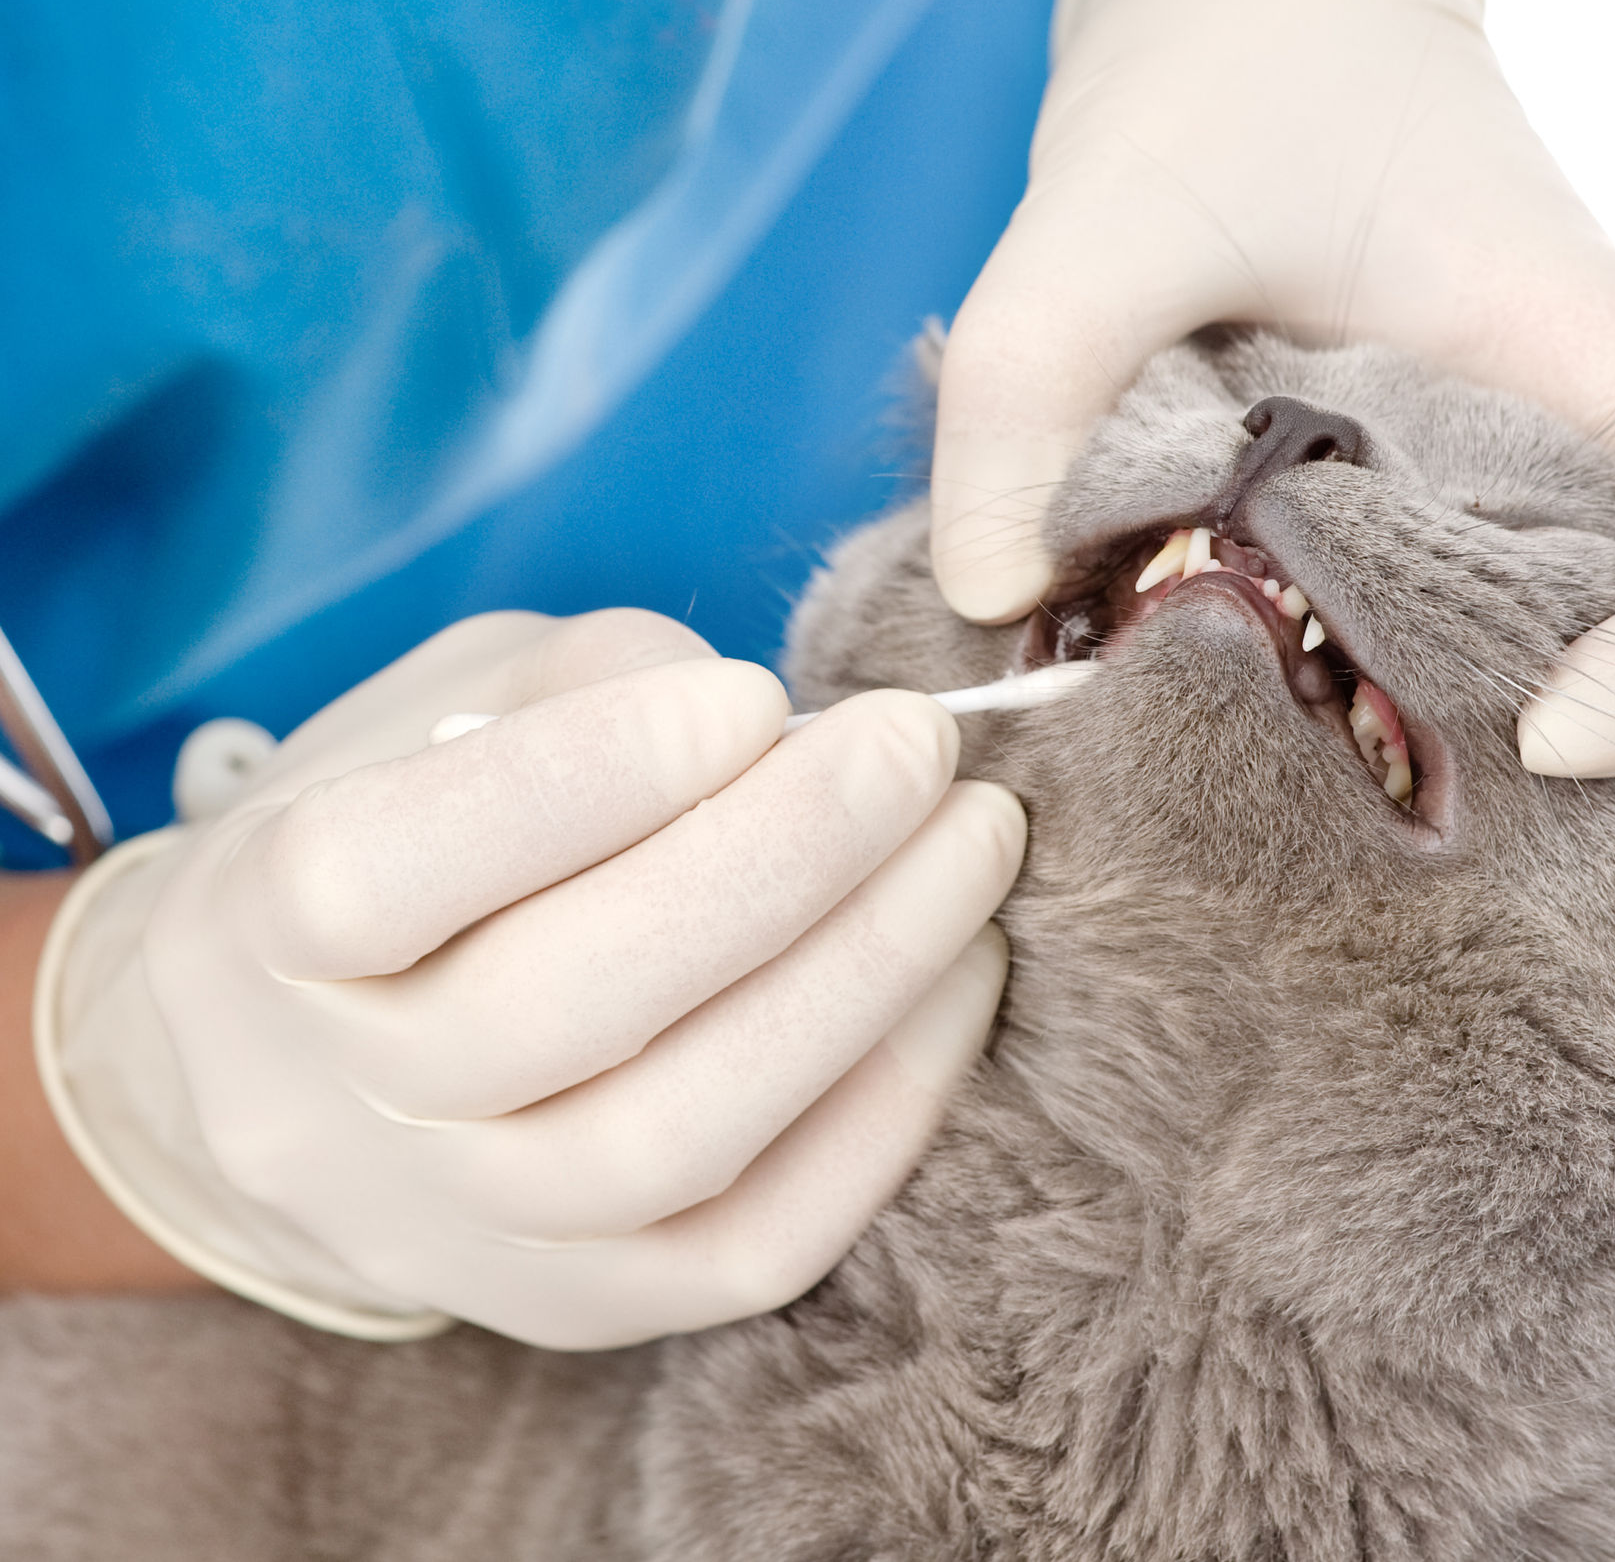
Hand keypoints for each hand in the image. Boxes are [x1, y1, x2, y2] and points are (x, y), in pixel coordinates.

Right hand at [37, 610, 1022, 1347]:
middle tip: (921, 747)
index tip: (752, 695)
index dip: (586, 776)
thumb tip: (785, 728)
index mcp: (267, 921)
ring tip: (972, 850)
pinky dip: (886, 1111)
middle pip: (567, 1004)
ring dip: (862, 978)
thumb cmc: (421, 828)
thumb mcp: (452, 704)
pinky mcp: (587, 1303)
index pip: (387, 868)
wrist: (315, 1064)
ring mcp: (468, 1225)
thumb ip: (595, 687)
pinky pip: (758, 1246)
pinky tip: (961, 977)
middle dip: (786, 856)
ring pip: (675, 1140)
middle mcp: (350, 1098)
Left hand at [934, 0, 1614, 774]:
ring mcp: (1510, 508)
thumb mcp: (1114, 197)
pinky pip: (1431, 663)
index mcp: (1598, 364)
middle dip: (1568, 785)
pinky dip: (1350, 723)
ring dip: (1446, 767)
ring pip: (1558, 689)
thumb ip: (1031, 380)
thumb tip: (993, 599)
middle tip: (1365, 819)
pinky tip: (1214, 735)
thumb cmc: (1244, 59)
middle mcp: (1587, 460)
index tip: (1550, 733)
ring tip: (1271, 800)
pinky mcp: (1418, 536)